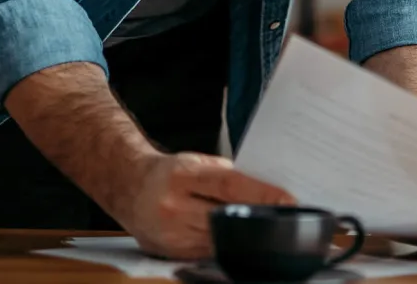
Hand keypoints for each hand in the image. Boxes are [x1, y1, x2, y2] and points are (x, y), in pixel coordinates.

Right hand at [120, 151, 294, 258]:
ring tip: (264, 231)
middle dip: (256, 220)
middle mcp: (173, 205)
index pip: (230, 185)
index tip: (288, 201)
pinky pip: (207, 253)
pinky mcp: (169, 253)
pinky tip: (237, 241)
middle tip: (284, 222)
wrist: (128, 187)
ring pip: (219, 240)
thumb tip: (267, 191)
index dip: (262, 194)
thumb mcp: (197, 162)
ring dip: (243, 237)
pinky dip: (224, 246)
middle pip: (226, 218)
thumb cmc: (168, 172)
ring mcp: (170, 233)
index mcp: (183, 175)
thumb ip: (229, 176)